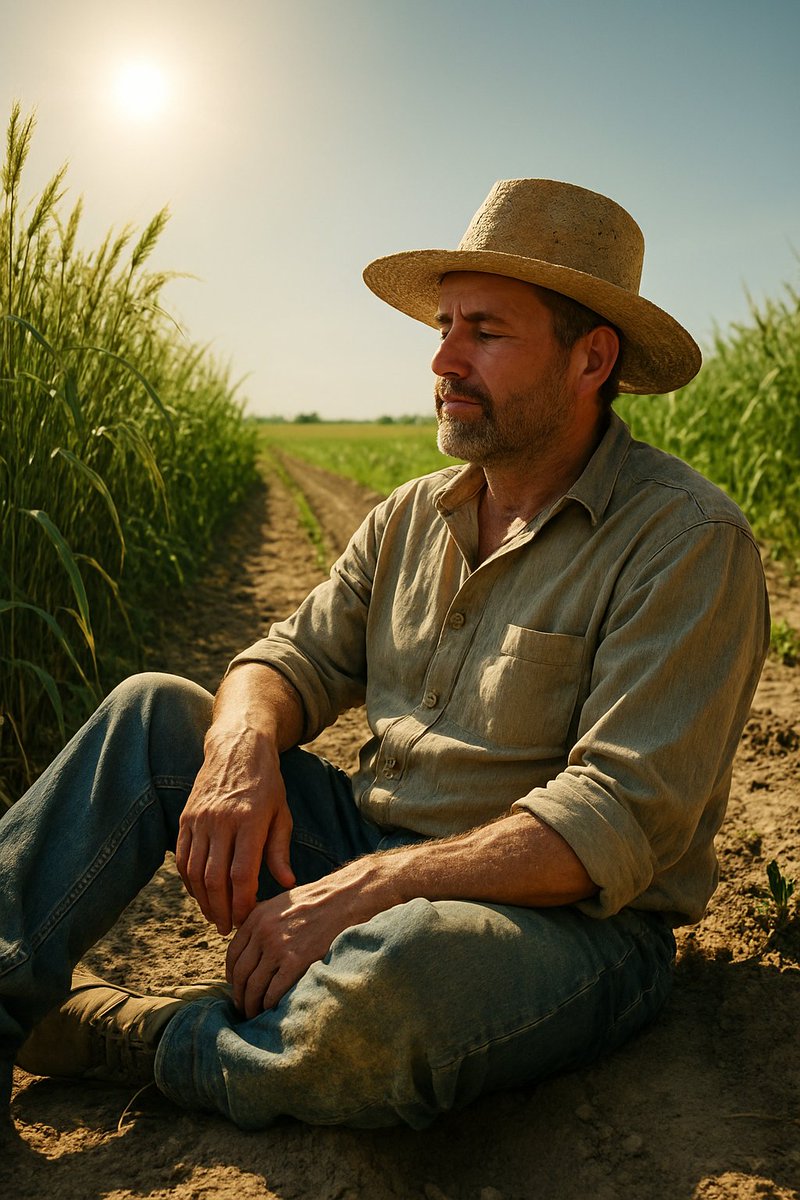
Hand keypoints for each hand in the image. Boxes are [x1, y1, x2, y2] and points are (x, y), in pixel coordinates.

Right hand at [176, 725, 295, 935]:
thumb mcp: (282, 813)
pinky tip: (200, 894)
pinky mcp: (185, 818)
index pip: (242, 874)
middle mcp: (221, 821)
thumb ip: (280, 850)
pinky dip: (189, 881)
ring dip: (203, 900)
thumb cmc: (266, 783)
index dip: (243, 902)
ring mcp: (199, 819)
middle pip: (214, 878)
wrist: (237, 747)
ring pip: (194, 872)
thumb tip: (286, 885)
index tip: (247, 918)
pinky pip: (182, 857)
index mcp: (250, 821)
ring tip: (215, 916)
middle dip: (221, 909)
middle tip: (228, 928)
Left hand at [226, 864, 382, 1017]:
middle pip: (240, 974)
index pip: (233, 954)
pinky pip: (274, 991)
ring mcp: (279, 947)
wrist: (342, 900)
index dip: (231, 976)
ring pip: (254, 986)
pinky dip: (269, 1005)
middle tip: (243, 1007)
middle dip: (239, 995)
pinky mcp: (297, 961)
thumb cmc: (314, 903)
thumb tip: (248, 949)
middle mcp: (263, 932)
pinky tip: (272, 1010)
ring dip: (251, 1004)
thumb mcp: (280, 904)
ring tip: (254, 1014)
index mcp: (256, 917)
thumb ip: (261, 923)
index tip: (236, 987)